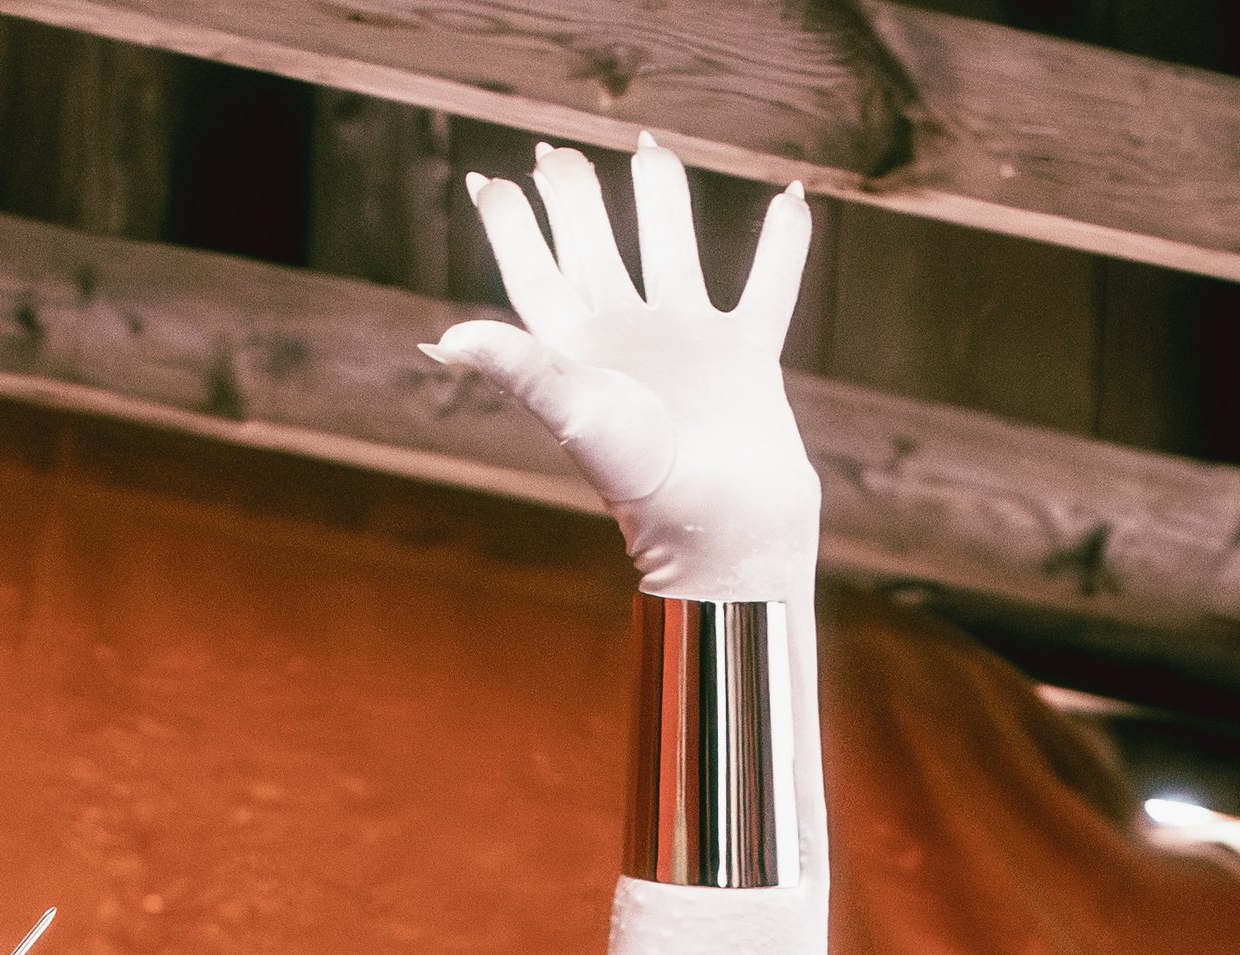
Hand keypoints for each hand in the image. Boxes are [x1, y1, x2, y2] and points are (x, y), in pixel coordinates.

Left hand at [427, 138, 816, 600]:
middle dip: (576, 200)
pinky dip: (783, 243)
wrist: (722, 522)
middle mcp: (628, 339)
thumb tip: (448, 337)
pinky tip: (791, 198)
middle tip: (554, 152)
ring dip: (663, 200)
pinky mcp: (746, 355)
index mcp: (579, 351)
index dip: (511, 228)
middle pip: (594, 249)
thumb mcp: (573, 412)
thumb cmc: (644, 477)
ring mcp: (689, 342)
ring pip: (673, 247)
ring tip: (651, 148)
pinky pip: (767, 283)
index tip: (489, 180)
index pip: (535, 274)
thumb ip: (518, 365)